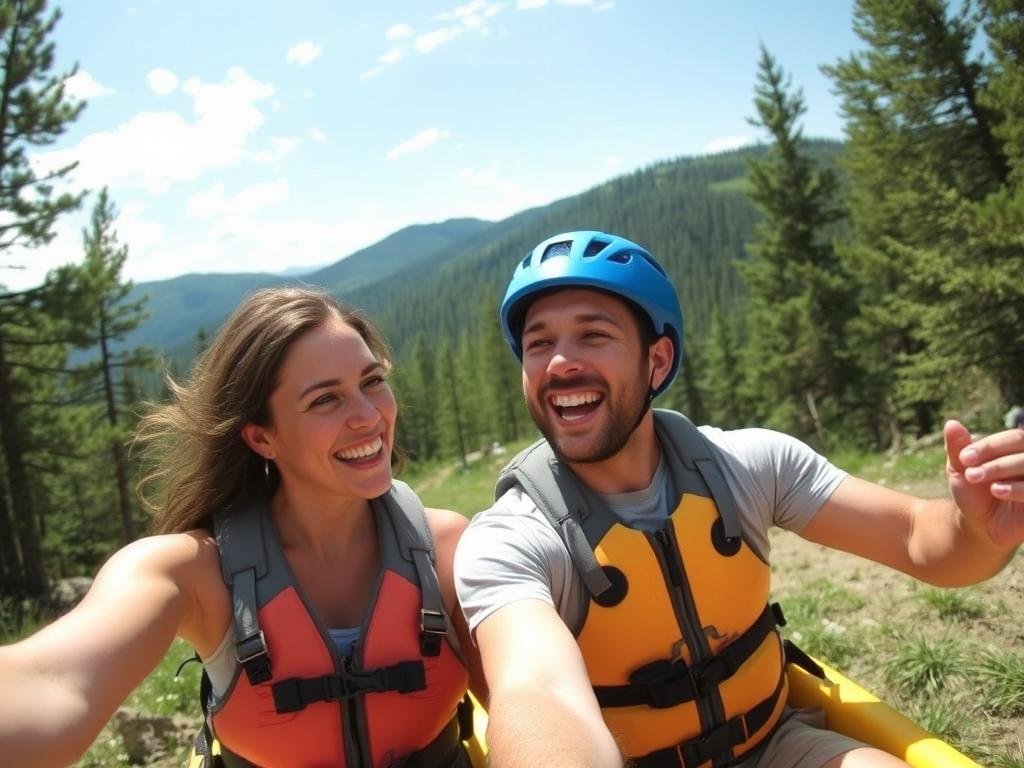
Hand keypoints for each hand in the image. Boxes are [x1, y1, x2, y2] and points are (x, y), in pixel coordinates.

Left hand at [945, 419, 1023, 547]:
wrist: (979, 524)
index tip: (963, 458)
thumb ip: (958, 447)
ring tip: (975, 478)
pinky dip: (1016, 489)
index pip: (1014, 438)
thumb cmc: (973, 491)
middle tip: (968, 471)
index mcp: (1018, 450)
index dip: (989, 445)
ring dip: (1000, 469)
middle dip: (993, 457)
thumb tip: (951, 423)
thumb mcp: (960, 469)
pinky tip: (996, 491)